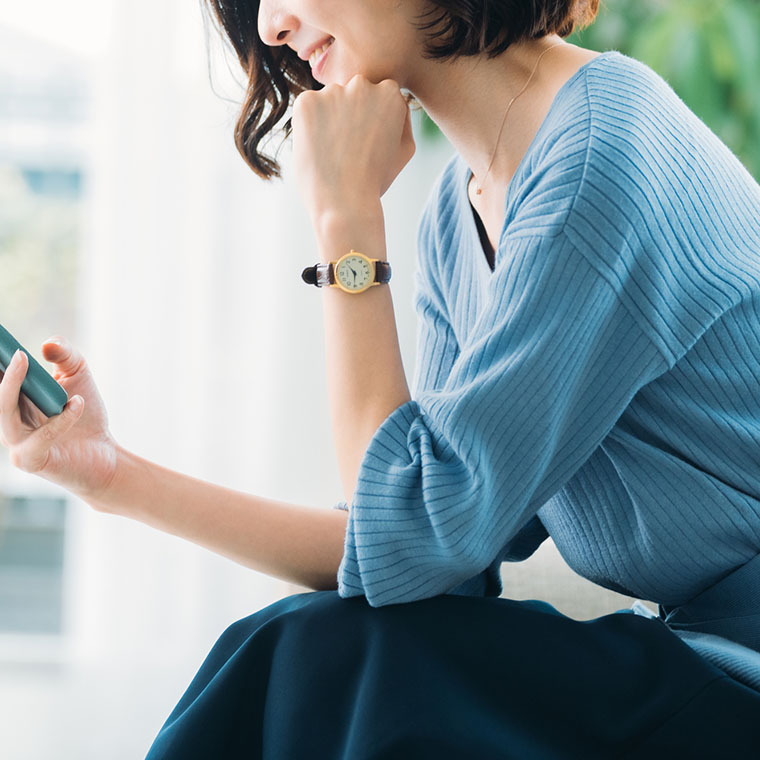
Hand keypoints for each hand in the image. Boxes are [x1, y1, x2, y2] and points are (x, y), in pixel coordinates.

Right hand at [0, 338, 119, 506]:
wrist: (105, 452)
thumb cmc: (86, 413)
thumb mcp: (78, 374)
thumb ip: (65, 355)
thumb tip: (46, 345)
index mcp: (13, 399)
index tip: (1, 343)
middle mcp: (8, 420)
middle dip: (1, 374)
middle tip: (15, 352)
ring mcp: (16, 442)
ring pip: (5, 413)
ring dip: (16, 386)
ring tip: (28, 362)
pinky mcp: (32, 460)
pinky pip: (41, 437)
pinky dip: (60, 419)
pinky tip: (77, 403)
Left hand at [291, 74, 415, 223]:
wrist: (346, 203)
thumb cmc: (376, 180)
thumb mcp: (405, 149)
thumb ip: (402, 119)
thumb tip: (394, 98)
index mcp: (390, 92)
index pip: (375, 96)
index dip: (369, 122)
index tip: (366, 145)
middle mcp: (361, 84)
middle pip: (350, 95)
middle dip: (348, 116)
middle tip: (348, 150)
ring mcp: (332, 91)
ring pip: (327, 102)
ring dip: (328, 121)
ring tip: (333, 153)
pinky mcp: (306, 103)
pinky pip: (307, 110)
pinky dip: (308, 127)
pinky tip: (318, 150)